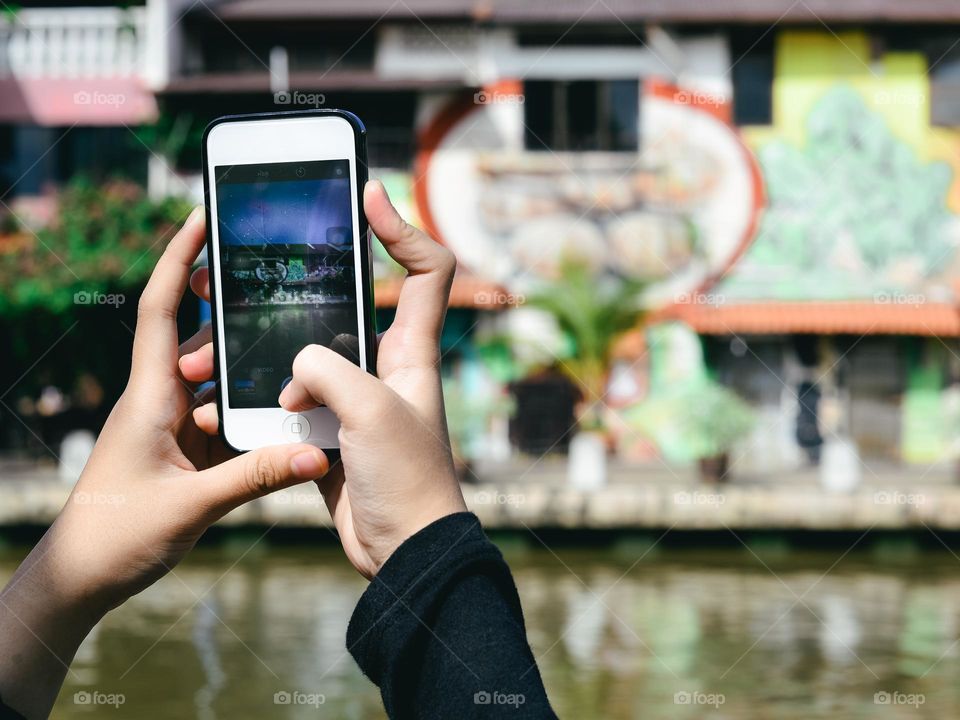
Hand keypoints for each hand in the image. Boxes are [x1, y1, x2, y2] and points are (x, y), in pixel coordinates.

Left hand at [0, 208, 327, 717]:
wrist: (81, 578)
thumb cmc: (117, 536)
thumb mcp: (193, 506)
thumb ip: (257, 475)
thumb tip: (317, 452)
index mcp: (148, 398)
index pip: (160, 310)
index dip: (179, 259)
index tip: (201, 216)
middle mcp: (156, 400)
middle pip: (195, 335)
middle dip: (228, 311)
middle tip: (271, 287)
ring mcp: (167, 424)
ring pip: (210, 377)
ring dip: (241, 366)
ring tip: (284, 354)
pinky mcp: (179, 448)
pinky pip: (216, 413)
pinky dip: (243, 407)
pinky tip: (274, 412)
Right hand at [190, 180, 467, 577]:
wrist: (401, 550)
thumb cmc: (407, 480)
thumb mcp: (369, 412)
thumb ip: (328, 371)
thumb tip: (296, 366)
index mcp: (414, 350)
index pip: (427, 269)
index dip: (403, 227)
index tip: (368, 196)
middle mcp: (389, 366)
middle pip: (354, 304)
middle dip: (311, 290)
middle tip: (264, 273)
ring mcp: (359, 397)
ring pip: (314, 354)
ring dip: (280, 357)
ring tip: (239, 355)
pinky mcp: (335, 428)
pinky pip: (298, 397)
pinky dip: (272, 398)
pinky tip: (246, 408)